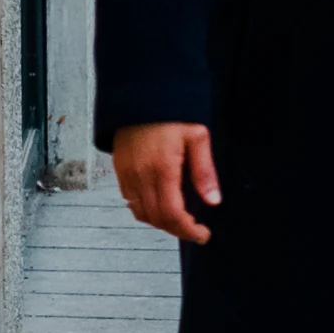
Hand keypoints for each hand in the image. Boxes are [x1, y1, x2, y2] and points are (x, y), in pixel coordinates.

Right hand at [114, 123, 217, 244]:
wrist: (140, 98)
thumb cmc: (172, 114)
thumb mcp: (198, 137)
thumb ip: (204, 171)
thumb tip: (213, 200)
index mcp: (163, 169)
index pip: (172, 213)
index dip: (187, 229)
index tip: (202, 235)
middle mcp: (141, 177)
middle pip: (156, 218)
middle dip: (177, 230)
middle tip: (195, 231)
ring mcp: (127, 175)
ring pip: (141, 213)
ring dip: (160, 223)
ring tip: (181, 221)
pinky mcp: (120, 172)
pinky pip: (130, 201)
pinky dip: (145, 211)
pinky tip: (161, 207)